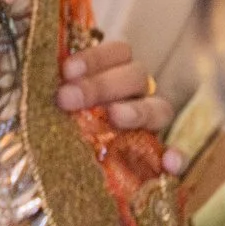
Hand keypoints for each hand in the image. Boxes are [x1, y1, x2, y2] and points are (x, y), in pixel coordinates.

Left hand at [57, 41, 181, 170]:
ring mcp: (152, 124)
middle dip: (100, 85)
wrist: (71, 173)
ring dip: (137, 111)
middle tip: (68, 98)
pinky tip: (170, 164)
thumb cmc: (62, 121)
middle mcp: (138, 93)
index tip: (66, 71)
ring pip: (160, 108)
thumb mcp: (60, 101)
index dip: (94, 58)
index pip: (119, 52)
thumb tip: (46, 82)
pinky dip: (178, 156)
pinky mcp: (159, 156)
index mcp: (117, 71)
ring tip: (115, 117)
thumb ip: (60, 87)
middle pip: (135, 76)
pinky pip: (178, 154)